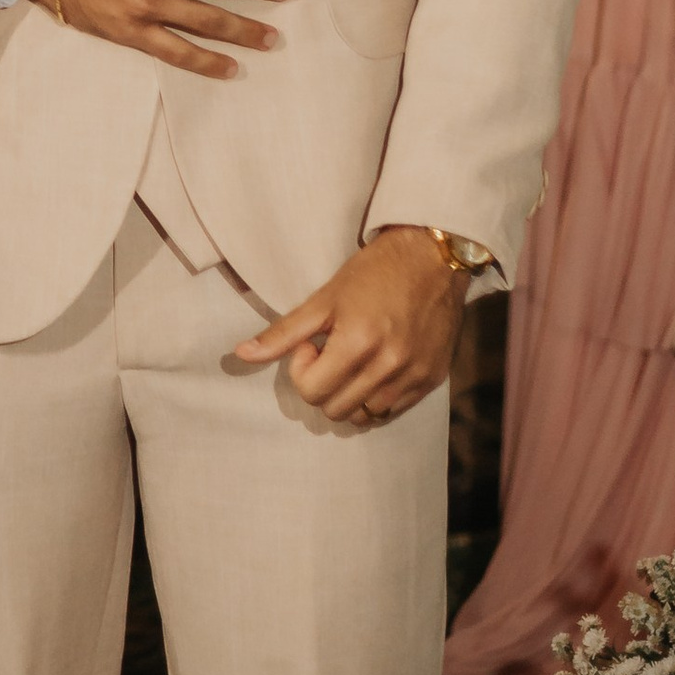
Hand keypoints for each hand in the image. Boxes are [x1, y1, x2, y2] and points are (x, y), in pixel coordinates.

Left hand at [233, 225, 466, 425]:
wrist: (432, 256)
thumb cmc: (373, 271)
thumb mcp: (324, 298)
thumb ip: (284, 332)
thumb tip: (242, 355)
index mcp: (358, 343)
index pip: (311, 391)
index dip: (302, 369)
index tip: (312, 344)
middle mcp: (389, 366)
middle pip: (334, 410)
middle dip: (323, 385)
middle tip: (331, 351)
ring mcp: (413, 376)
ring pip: (364, 417)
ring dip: (349, 395)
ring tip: (354, 361)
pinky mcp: (431, 380)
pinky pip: (392, 411)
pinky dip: (376, 397)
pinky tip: (375, 368)